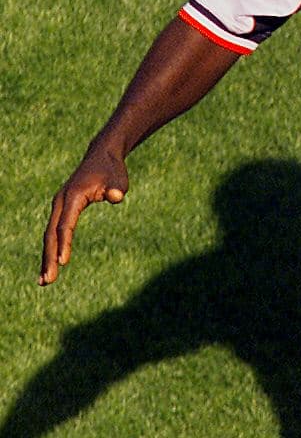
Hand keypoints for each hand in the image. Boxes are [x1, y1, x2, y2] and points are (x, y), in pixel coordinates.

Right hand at [39, 146, 128, 284]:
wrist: (101, 156)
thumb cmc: (112, 169)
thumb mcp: (119, 178)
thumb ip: (117, 188)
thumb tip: (116, 197)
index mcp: (73, 196)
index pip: (66, 224)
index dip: (65, 243)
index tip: (64, 262)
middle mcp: (61, 202)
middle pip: (52, 233)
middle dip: (49, 257)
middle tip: (47, 281)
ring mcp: (59, 206)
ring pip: (49, 235)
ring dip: (46, 257)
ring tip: (44, 281)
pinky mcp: (62, 209)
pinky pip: (54, 232)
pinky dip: (51, 248)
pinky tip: (51, 265)